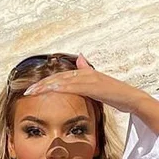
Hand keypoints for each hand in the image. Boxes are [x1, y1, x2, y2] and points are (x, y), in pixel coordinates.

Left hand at [22, 53, 147, 114]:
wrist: (132, 99)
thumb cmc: (116, 96)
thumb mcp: (99, 86)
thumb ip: (88, 73)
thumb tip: (80, 60)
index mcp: (84, 75)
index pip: (61, 79)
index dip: (46, 84)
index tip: (33, 90)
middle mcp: (85, 73)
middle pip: (58, 78)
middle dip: (41, 85)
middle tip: (26, 91)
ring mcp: (89, 78)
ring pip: (62, 81)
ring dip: (46, 86)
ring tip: (32, 92)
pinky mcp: (93, 85)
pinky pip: (73, 86)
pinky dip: (60, 87)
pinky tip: (50, 90)